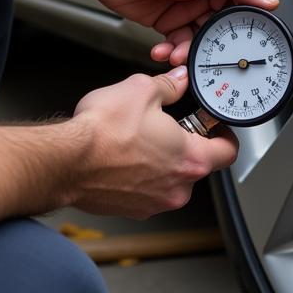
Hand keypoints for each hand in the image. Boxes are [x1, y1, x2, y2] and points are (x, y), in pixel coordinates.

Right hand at [70, 67, 237, 218]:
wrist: (65, 162)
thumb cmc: (102, 133)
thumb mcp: (141, 91)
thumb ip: (168, 86)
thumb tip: (177, 82)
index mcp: (190, 159)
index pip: (228, 152)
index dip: (224, 135)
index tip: (216, 127)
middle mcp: (177, 187)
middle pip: (196, 165)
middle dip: (183, 144)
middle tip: (164, 126)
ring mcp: (155, 202)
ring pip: (169, 178)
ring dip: (159, 160)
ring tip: (136, 140)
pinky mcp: (132, 209)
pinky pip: (146, 189)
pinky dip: (139, 175)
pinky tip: (121, 157)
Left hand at [89, 0, 277, 65]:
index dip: (246, 22)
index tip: (248, 41)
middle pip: (221, 24)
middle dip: (215, 43)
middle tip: (211, 55)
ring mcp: (183, 5)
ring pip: (198, 37)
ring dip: (190, 50)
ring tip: (179, 54)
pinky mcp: (164, 20)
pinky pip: (176, 42)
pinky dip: (171, 50)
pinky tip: (164, 51)